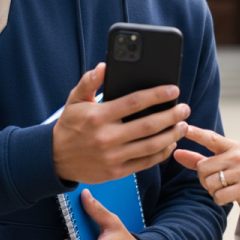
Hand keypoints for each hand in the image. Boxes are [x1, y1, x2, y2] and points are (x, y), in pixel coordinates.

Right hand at [52, 62, 189, 183]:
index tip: (174, 89)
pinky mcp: (116, 172)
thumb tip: (104, 66)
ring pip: (151, 146)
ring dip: (171, 135)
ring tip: (183, 125)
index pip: (135, 102)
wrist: (55, 159)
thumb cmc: (69, 125)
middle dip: (171, 115)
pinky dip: (161, 153)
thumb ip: (89, 81)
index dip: (158, 95)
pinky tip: (169, 143)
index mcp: (98, 116)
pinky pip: (145, 163)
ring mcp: (112, 157)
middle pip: (148, 125)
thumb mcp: (75, 100)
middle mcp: (107, 137)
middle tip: (184, 108)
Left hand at [174, 125, 239, 217]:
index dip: (196, 133)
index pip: (211, 138)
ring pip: (210, 183)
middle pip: (203, 167)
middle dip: (205, 178)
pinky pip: (218, 196)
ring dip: (212, 190)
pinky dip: (219, 199)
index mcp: (232, 146)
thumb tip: (176, 153)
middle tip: (218, 180)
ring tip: (225, 187)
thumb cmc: (237, 175)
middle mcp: (238, 156)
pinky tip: (229, 196)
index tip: (185, 127)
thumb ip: (197, 159)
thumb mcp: (220, 163)